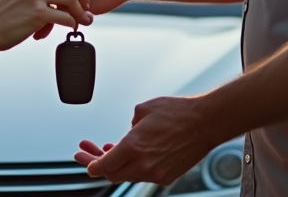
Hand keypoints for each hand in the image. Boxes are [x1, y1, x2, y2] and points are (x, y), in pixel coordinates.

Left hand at [73, 95, 214, 185]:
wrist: (205, 123)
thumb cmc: (177, 113)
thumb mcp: (143, 110)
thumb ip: (129, 126)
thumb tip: (127, 135)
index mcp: (134, 146)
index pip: (103, 165)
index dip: (90, 163)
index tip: (82, 157)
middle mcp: (143, 164)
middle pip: (112, 174)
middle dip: (97, 163)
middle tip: (87, 153)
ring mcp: (156, 173)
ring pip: (127, 175)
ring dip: (116, 164)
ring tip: (109, 149)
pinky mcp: (166, 176)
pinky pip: (143, 174)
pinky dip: (134, 166)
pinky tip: (133, 154)